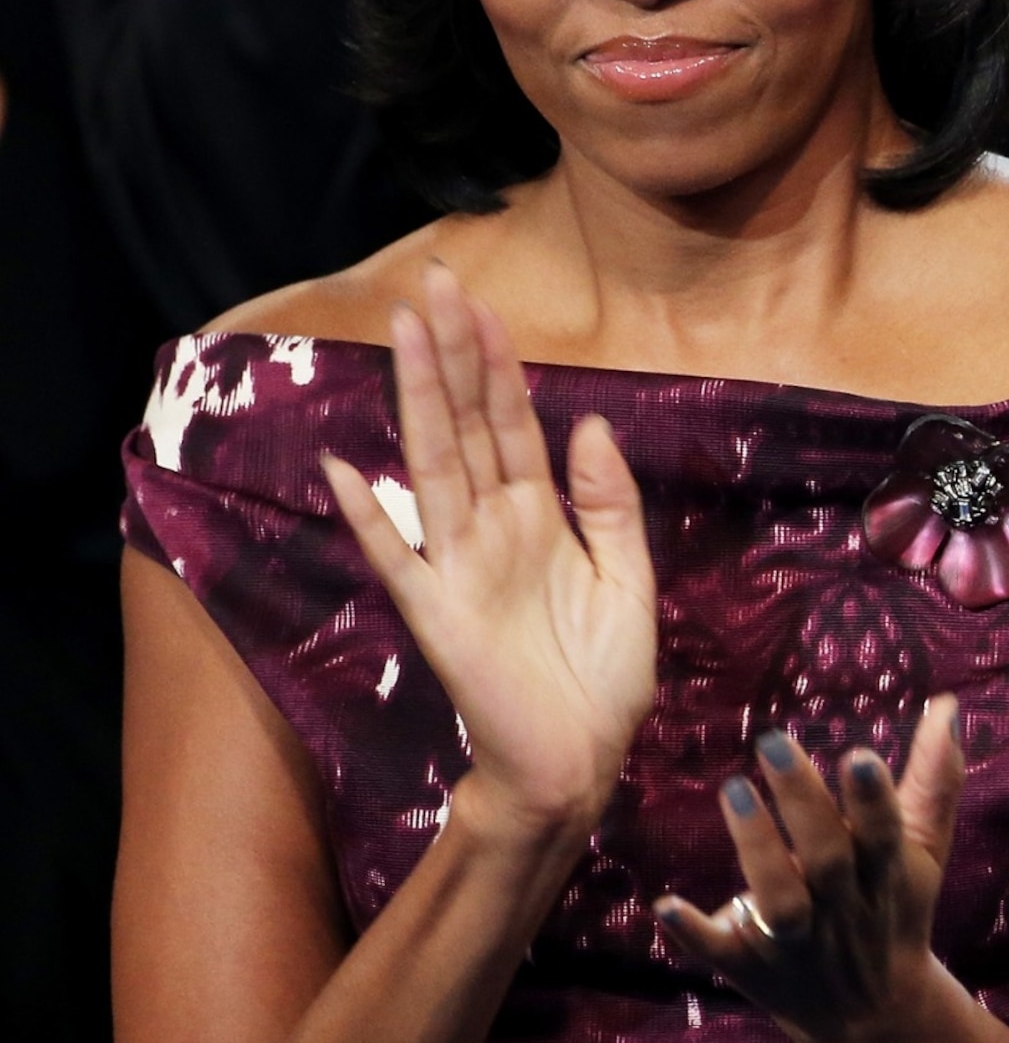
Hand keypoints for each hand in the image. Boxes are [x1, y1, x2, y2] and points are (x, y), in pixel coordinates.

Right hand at [321, 261, 658, 841]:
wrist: (581, 761)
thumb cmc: (602, 678)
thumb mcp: (630, 579)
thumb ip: (609, 504)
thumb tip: (590, 423)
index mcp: (540, 518)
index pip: (513, 424)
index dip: (500, 364)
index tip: (483, 302)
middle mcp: (492, 529)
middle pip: (467, 425)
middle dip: (452, 354)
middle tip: (433, 281)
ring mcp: (459, 566)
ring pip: (434, 465)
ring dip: (418, 400)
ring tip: (403, 334)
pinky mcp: (438, 615)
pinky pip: (397, 559)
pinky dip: (370, 517)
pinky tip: (344, 470)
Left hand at [656, 701, 966, 1042]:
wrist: (874, 1020)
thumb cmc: (894, 914)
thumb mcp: (924, 852)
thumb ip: (935, 778)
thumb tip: (947, 705)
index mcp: (887, 877)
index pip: (885, 835)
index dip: (874, 801)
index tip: (858, 754)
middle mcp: (843, 910)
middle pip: (827, 860)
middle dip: (804, 804)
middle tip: (773, 743)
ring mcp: (796, 944)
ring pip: (779, 901)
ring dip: (757, 849)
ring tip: (735, 789)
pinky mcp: (752, 969)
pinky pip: (720, 953)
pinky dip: (693, 932)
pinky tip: (664, 904)